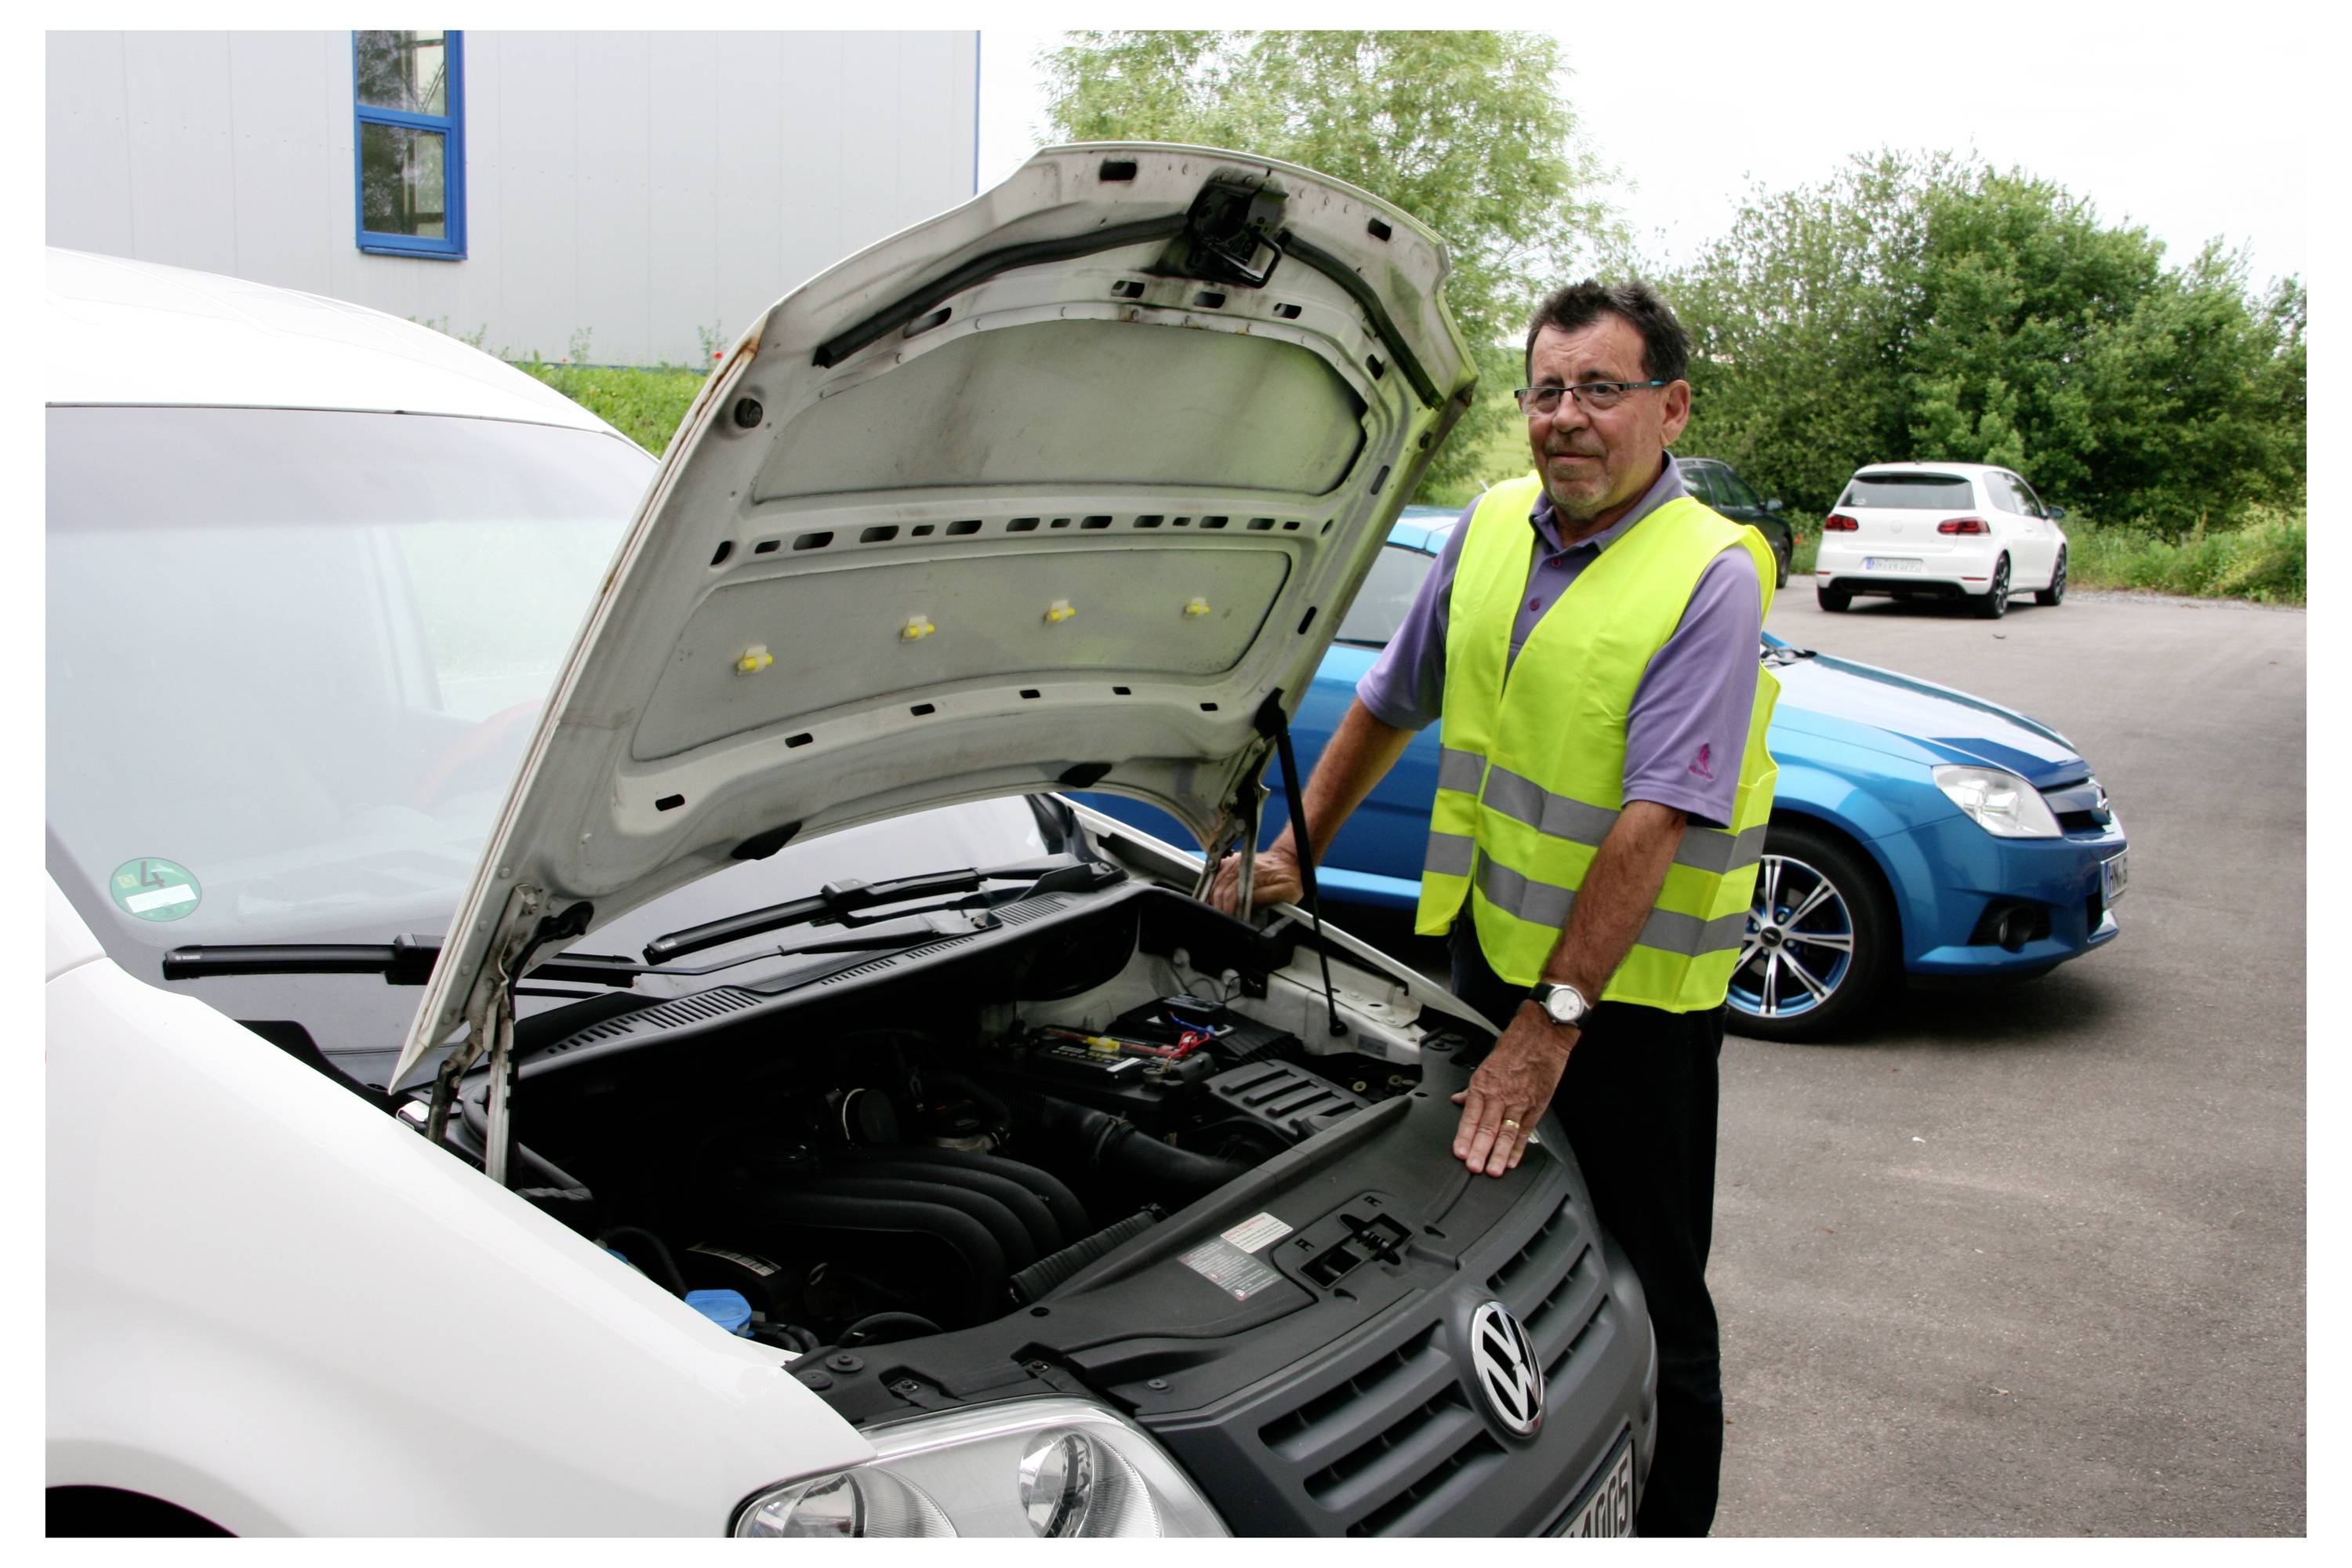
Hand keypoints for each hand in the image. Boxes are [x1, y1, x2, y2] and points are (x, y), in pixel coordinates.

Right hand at [1208, 841, 1302, 914]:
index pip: (1232, 893)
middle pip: (1220, 889)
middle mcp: (1242, 865)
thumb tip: (1248, 905)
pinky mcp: (1232, 861)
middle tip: (1226, 918)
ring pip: (1215, 883)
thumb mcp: (1286, 891)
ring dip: (1215, 898)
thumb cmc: (1289, 876)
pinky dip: (1214, 887)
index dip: (1229, 909)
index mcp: (1255, 873)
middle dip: (1220, 906)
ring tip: (1222, 910)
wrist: (1288, 859)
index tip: (1231, 919)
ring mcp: (1235, 862)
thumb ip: (1266, 897)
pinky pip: (1216, 875)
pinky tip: (1217, 896)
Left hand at [1451, 1007, 1573, 1176]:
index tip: (1460, 1152)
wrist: (1542, 1034)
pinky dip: (1520, 1147)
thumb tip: (1458, 1101)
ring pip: (1506, 1132)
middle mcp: (1500, 1094)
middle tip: (1474, 1168)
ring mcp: (1519, 1101)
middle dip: (1480, 1150)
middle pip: (1487, 1127)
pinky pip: (1526, 1130)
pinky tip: (1513, 1160)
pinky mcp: (1536, 1105)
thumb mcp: (1486, 1064)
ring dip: (1499, 1154)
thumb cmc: (1515, 1046)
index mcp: (1483, 1084)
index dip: (1464, 1136)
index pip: (1470, 1116)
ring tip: (1493, 1170)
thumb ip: (1472, 1087)